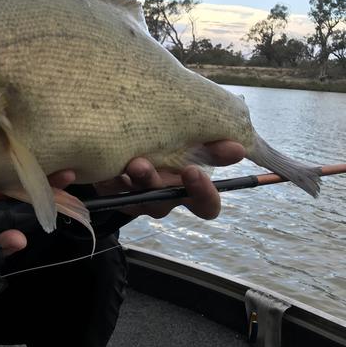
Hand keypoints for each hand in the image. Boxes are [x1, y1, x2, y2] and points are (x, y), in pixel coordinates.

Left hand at [95, 140, 245, 220]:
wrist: (133, 139)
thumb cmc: (171, 141)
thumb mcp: (195, 140)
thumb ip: (214, 145)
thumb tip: (238, 146)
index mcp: (191, 189)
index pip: (206, 206)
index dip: (202, 195)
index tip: (193, 172)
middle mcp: (165, 198)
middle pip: (163, 201)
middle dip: (154, 183)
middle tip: (144, 165)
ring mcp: (138, 198)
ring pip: (135, 196)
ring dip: (132, 179)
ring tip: (128, 162)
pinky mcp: (114, 192)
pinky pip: (110, 190)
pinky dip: (108, 177)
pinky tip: (108, 165)